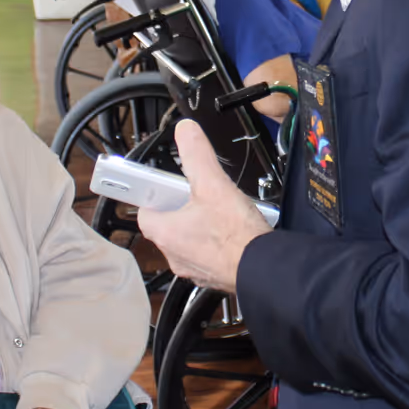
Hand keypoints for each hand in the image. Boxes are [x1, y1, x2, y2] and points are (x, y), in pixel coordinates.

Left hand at [136, 120, 274, 292]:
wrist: (263, 268)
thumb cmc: (236, 236)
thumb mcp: (214, 184)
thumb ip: (197, 154)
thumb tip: (186, 132)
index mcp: (166, 233)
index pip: (145, 213)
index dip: (154, 198)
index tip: (163, 188)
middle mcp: (174, 255)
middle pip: (167, 227)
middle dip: (180, 211)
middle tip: (198, 196)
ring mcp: (193, 268)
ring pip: (187, 242)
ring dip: (198, 228)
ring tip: (218, 213)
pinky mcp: (212, 276)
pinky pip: (206, 256)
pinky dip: (214, 244)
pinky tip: (231, 233)